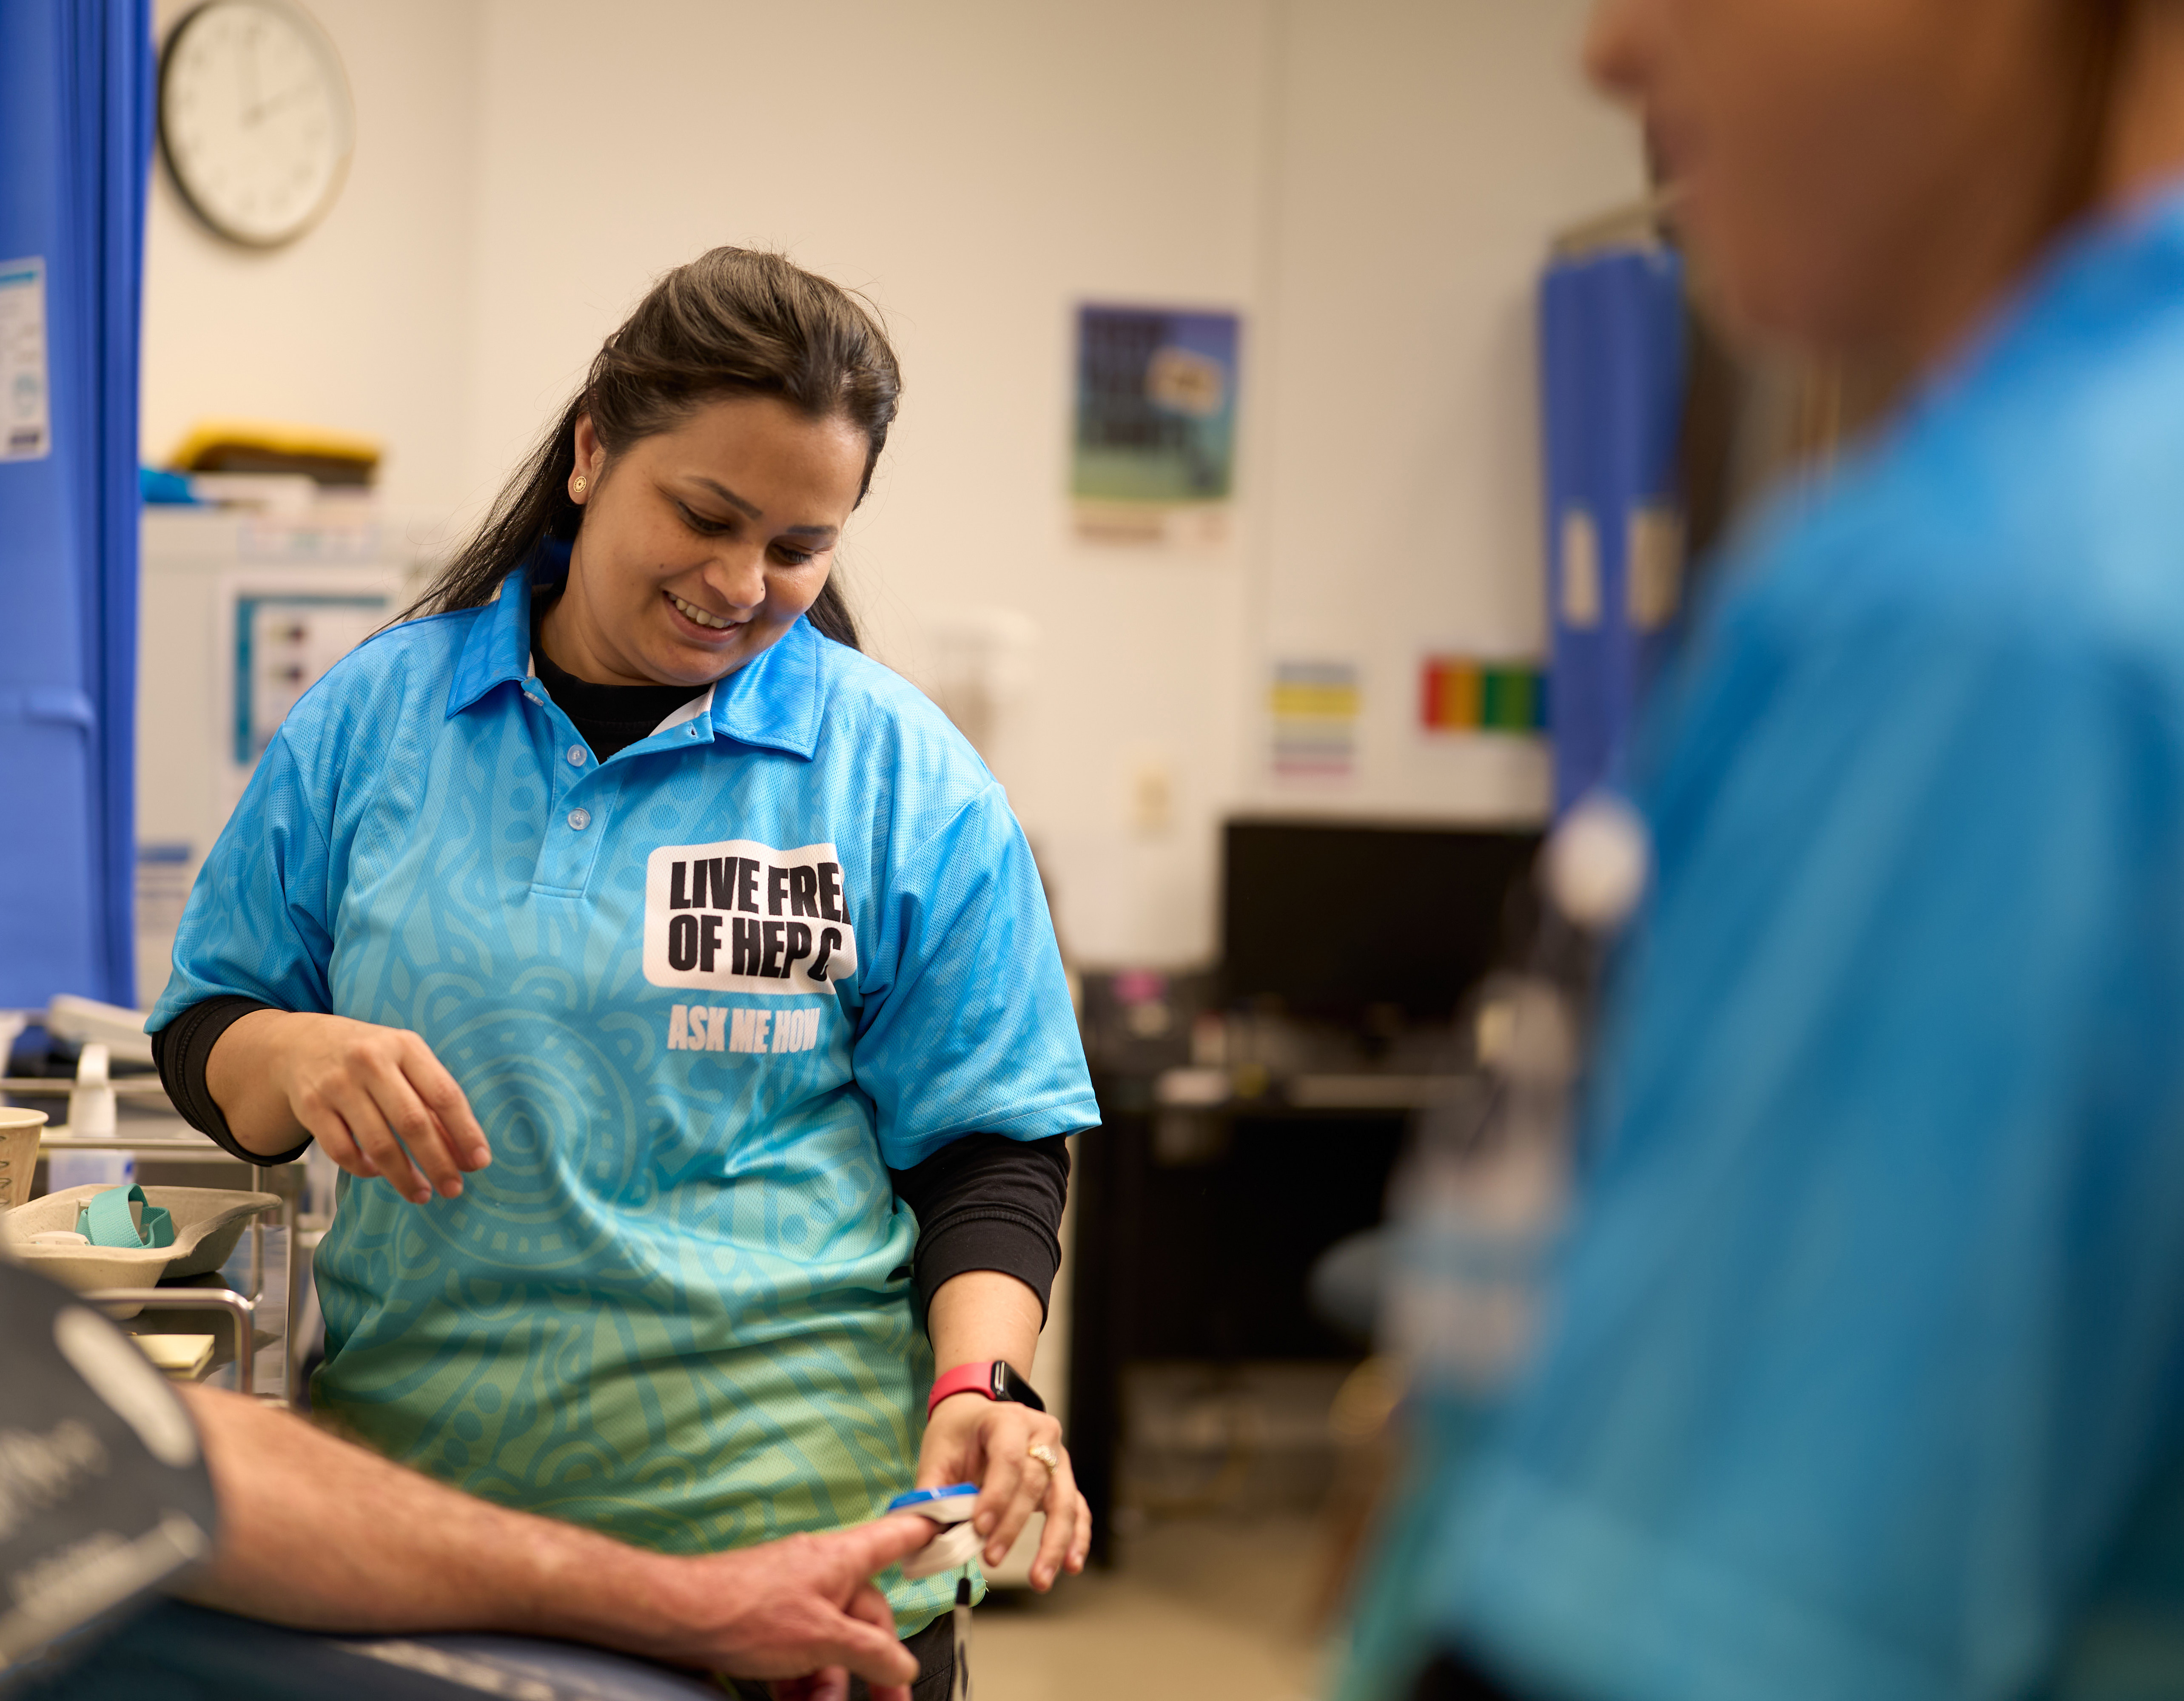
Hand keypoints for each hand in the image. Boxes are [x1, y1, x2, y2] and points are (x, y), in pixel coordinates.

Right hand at [230, 1010, 489, 1202]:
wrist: (302, 1042)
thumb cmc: (371, 1057)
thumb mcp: (407, 1062)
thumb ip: (433, 1102)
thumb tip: (464, 1154)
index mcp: (405, 1046)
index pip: (444, 1094)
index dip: (465, 1131)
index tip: (480, 1162)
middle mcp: (371, 1061)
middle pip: (412, 1122)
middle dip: (437, 1162)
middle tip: (453, 1189)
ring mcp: (338, 1084)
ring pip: (378, 1143)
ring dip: (404, 1176)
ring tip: (422, 1194)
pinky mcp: (310, 1106)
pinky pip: (342, 1151)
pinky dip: (363, 1169)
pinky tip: (378, 1173)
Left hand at [634, 1516, 930, 1699]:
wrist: (676, 1619)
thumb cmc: (743, 1610)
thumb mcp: (822, 1639)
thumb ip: (870, 1652)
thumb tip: (902, 1666)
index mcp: (843, 1560)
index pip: (898, 1536)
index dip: (926, 1532)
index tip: (947, 1529)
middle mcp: (822, 1573)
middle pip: (866, 1616)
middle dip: (871, 1664)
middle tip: (884, 1700)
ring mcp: (794, 1597)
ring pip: (831, 1642)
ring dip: (830, 1681)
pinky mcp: (768, 1621)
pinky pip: (801, 1651)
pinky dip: (802, 1679)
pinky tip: (794, 1699)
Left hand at [916, 1394, 1090, 1589]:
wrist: (977, 1413)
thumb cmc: (958, 1433)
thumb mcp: (938, 1453)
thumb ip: (933, 1492)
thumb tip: (924, 1535)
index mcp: (1007, 1420)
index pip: (1008, 1458)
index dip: (996, 1495)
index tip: (979, 1527)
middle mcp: (1040, 1434)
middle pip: (1035, 1482)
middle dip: (1013, 1525)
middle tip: (992, 1557)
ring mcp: (1058, 1457)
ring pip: (1065, 1500)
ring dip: (1054, 1543)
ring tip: (1040, 1578)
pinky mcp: (1063, 1479)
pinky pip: (1078, 1509)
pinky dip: (1076, 1538)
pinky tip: (1071, 1565)